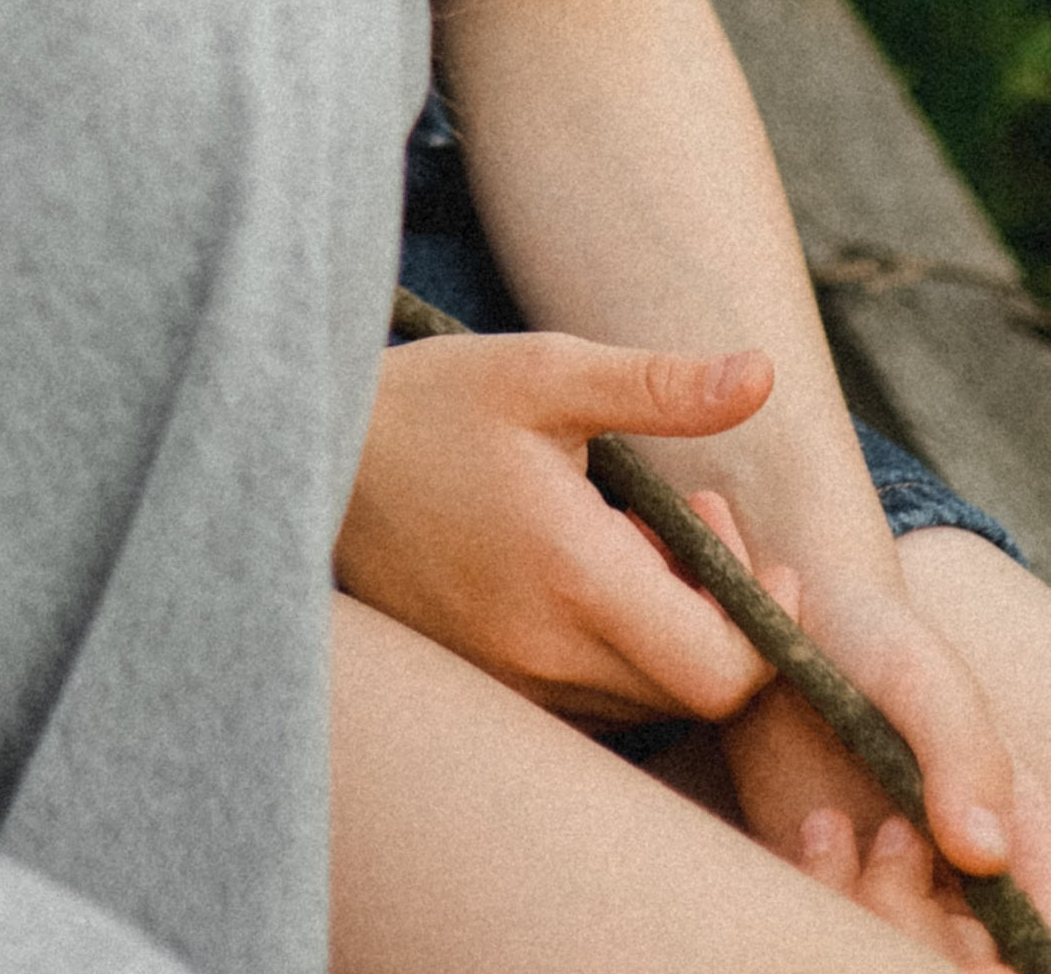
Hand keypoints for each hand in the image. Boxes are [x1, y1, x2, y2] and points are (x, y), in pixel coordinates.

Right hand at [336, 327, 780, 723]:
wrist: (310, 457)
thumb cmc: (433, 404)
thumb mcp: (544, 373)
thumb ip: (658, 386)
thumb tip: (763, 376)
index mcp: (573, 578)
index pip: (724, 673)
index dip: (758, 615)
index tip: (715, 522)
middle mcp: (546, 655)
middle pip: (695, 691)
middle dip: (714, 609)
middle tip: (670, 515)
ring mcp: (512, 683)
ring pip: (645, 700)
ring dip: (663, 629)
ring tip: (614, 533)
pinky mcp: (488, 688)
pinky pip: (592, 701)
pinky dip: (613, 649)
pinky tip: (575, 571)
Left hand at [723, 562, 1050, 934]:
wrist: (783, 622)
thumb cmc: (877, 642)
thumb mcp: (925, 680)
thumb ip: (962, 756)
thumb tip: (986, 854)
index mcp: (1018, 843)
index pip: (1035, 939)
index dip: (1003, 959)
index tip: (971, 939)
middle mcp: (964, 884)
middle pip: (961, 964)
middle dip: (926, 934)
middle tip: (893, 841)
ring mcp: (897, 890)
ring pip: (890, 953)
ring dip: (871, 910)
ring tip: (843, 826)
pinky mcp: (831, 885)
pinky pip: (833, 929)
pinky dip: (824, 895)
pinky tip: (817, 830)